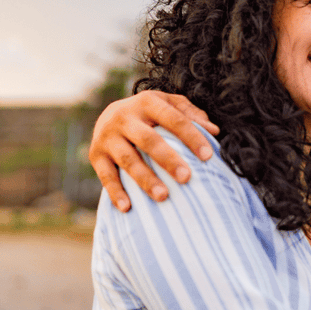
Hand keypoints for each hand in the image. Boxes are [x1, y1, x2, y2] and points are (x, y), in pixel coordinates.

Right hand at [88, 90, 219, 211]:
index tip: (208, 156)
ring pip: (128, 160)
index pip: (173, 119)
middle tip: (186, 178)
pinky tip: (127, 207)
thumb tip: (214, 131)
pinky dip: (116, 192)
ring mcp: (108, 136)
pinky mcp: (96, 155)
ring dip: (145, 179)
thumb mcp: (168, 104)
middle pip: (149, 140)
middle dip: (168, 160)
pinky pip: (106, 176)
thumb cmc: (150, 114)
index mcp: (147, 102)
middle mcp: (124, 117)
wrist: (108, 115)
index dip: (192, 136)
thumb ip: (190, 114)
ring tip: (163, 196)